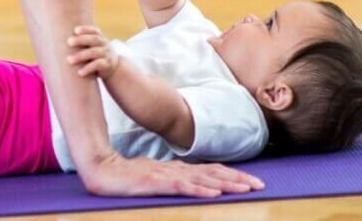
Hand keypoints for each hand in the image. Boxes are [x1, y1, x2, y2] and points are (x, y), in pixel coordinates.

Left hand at [67, 25, 118, 79]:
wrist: (113, 68)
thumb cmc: (96, 55)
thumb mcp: (93, 46)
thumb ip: (83, 42)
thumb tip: (59, 39)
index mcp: (100, 37)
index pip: (94, 30)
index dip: (85, 29)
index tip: (75, 30)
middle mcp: (104, 44)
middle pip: (93, 39)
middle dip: (81, 40)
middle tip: (69, 41)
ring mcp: (106, 54)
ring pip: (94, 52)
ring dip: (81, 56)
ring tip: (69, 60)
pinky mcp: (107, 65)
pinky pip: (97, 65)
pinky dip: (88, 68)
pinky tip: (79, 72)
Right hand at [84, 150, 264, 197]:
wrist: (101, 168)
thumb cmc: (127, 176)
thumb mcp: (155, 180)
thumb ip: (173, 181)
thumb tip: (192, 184)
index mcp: (178, 169)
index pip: (211, 171)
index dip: (233, 175)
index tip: (252, 181)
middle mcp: (176, 169)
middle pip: (213, 173)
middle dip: (238, 179)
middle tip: (260, 185)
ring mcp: (167, 175)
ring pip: (203, 179)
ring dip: (227, 184)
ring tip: (245, 189)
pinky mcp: (156, 182)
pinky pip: (182, 186)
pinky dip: (200, 189)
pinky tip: (214, 193)